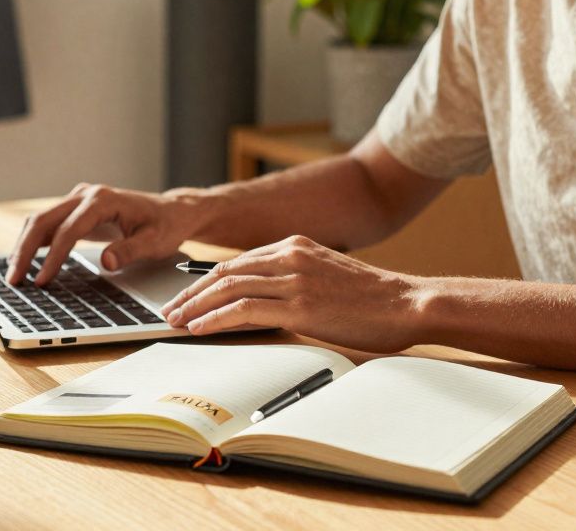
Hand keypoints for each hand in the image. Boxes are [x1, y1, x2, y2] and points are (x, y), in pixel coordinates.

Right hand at [6, 184, 204, 284]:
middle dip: (25, 251)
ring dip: (24, 246)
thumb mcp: (154, 242)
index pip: (69, 230)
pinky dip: (34, 242)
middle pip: (44, 221)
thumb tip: (106, 262)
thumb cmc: (165, 226)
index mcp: (103, 200)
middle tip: (14, 280)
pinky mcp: (76, 210)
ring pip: (40, 221)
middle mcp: (86, 195)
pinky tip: (24, 261)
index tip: (42, 280)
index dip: (53, 257)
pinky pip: (48, 224)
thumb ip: (130, 251)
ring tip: (13, 274)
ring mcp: (78, 200)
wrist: (171, 212)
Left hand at [160, 235, 429, 353]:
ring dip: (196, 307)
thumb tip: (261, 301)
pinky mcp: (300, 305)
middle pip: (224, 272)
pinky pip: (245, 310)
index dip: (205, 281)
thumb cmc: (371, 299)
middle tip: (169, 310)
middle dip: (191, 293)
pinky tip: (200, 329)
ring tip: (175, 322)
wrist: (406, 303)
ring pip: (228, 288)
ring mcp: (294, 279)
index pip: (237, 262)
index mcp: (295, 245)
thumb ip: (293, 279)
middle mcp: (290, 255)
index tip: (186, 297)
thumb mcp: (325, 276)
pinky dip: (216, 319)